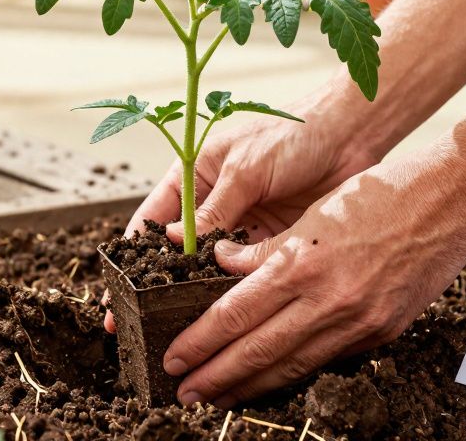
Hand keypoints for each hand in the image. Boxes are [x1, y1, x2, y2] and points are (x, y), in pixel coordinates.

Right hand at [103, 96, 375, 331]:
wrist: (349, 136)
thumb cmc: (291, 134)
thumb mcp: (246, 168)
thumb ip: (214, 207)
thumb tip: (174, 242)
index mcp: (193, 178)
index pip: (151, 222)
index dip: (131, 257)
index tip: (116, 292)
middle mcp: (211, 206)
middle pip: (176, 255)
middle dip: (157, 288)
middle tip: (139, 325)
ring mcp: (240, 228)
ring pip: (209, 271)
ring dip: (196, 297)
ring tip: (177, 332)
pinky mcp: (270, 245)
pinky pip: (246, 276)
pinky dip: (235, 296)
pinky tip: (224, 321)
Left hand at [164, 156, 465, 406]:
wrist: (449, 202)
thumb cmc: (378, 197)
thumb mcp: (312, 214)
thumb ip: (266, 248)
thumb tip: (223, 265)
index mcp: (302, 263)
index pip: (236, 314)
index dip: (202, 341)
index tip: (175, 357)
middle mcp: (328, 299)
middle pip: (258, 350)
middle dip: (217, 376)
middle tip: (184, 393)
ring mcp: (358, 322)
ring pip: (292, 365)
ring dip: (251, 385)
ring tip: (220, 398)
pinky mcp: (381, 332)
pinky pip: (328, 359)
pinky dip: (295, 372)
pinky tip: (273, 380)